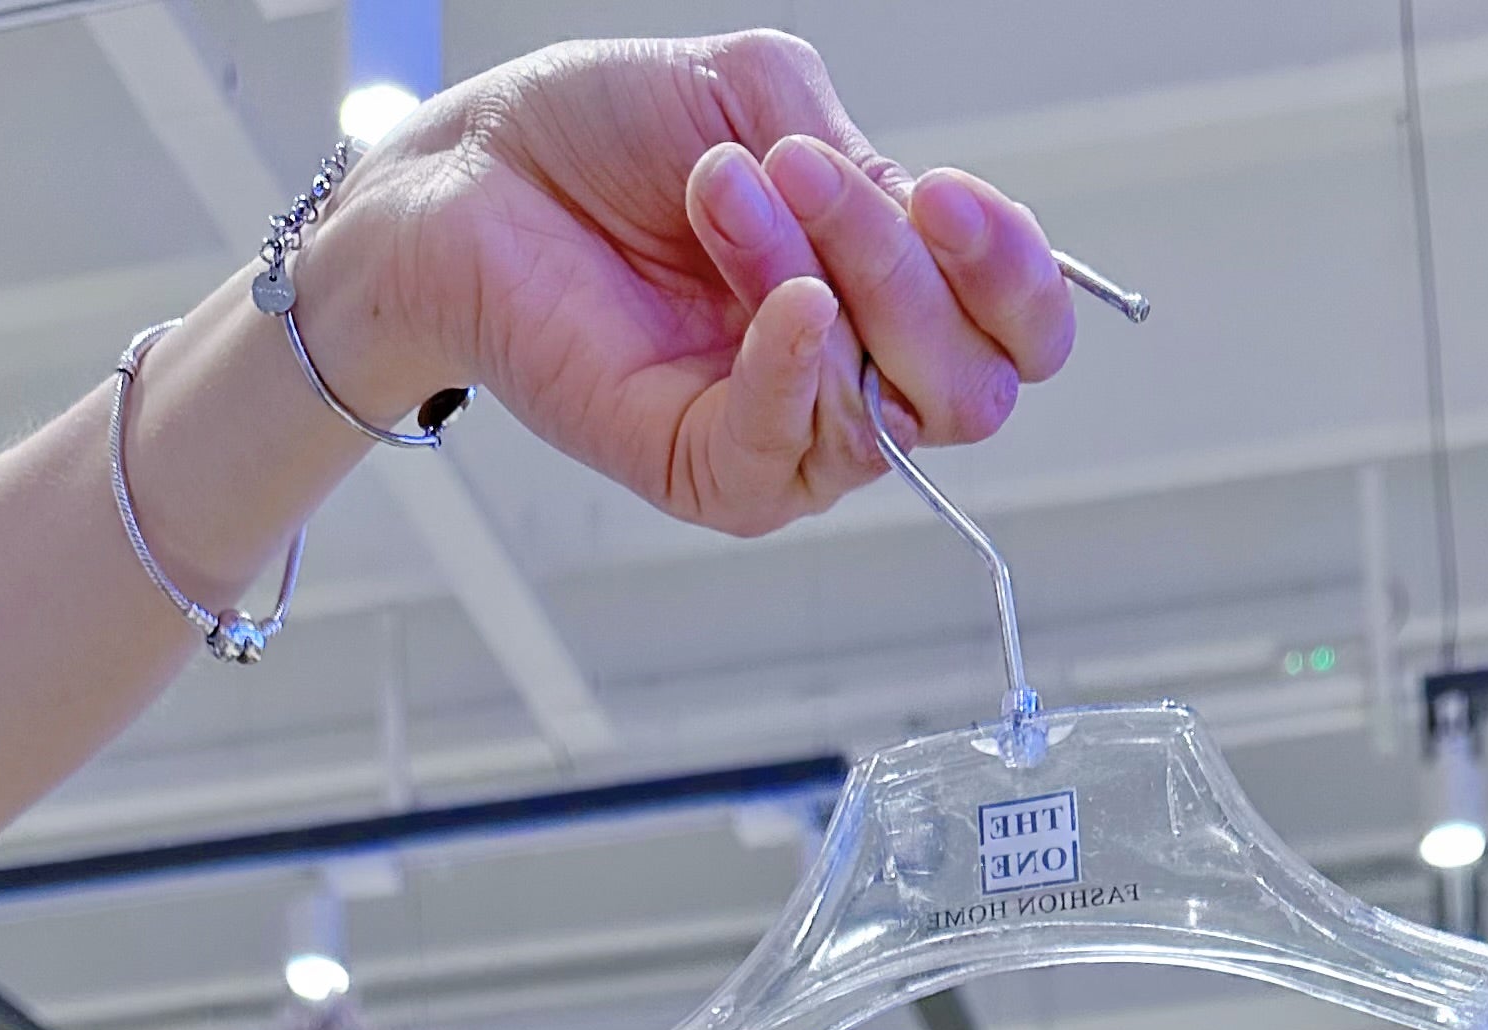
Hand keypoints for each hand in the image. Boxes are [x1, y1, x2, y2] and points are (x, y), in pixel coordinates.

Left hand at [322, 30, 1076, 537]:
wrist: (469, 173)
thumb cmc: (598, 135)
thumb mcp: (758, 100)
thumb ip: (860, 160)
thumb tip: (920, 227)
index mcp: (885, 284)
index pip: (1018, 330)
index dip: (1015, 273)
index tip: (950, 195)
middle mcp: (850, 370)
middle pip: (975, 385)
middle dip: (912, 270)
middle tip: (808, 172)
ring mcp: (785, 431)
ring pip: (892, 413)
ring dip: (830, 277)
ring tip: (723, 188)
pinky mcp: (709, 471)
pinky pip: (793, 455)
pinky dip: (796, 368)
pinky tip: (780, 299)